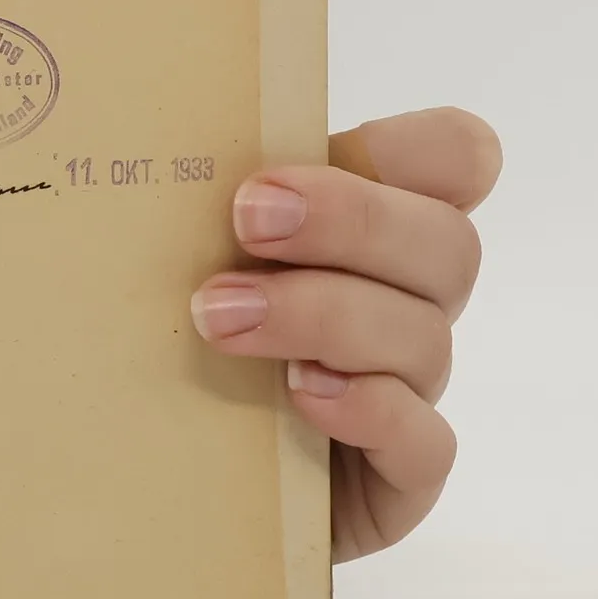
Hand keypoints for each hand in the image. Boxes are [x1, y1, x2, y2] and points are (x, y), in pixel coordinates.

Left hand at [191, 108, 501, 561]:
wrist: (146, 468)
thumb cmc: (164, 336)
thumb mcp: (179, 252)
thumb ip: (199, 194)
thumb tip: (144, 119)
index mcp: (366, 226)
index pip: (452, 158)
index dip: (413, 148)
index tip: (296, 160)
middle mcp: (403, 302)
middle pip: (447, 244)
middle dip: (350, 220)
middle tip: (247, 220)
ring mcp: (406, 391)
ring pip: (423, 336)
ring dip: (321, 313)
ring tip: (219, 318)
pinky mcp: (395, 479)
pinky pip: (424, 442)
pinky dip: (368, 409)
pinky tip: (300, 395)